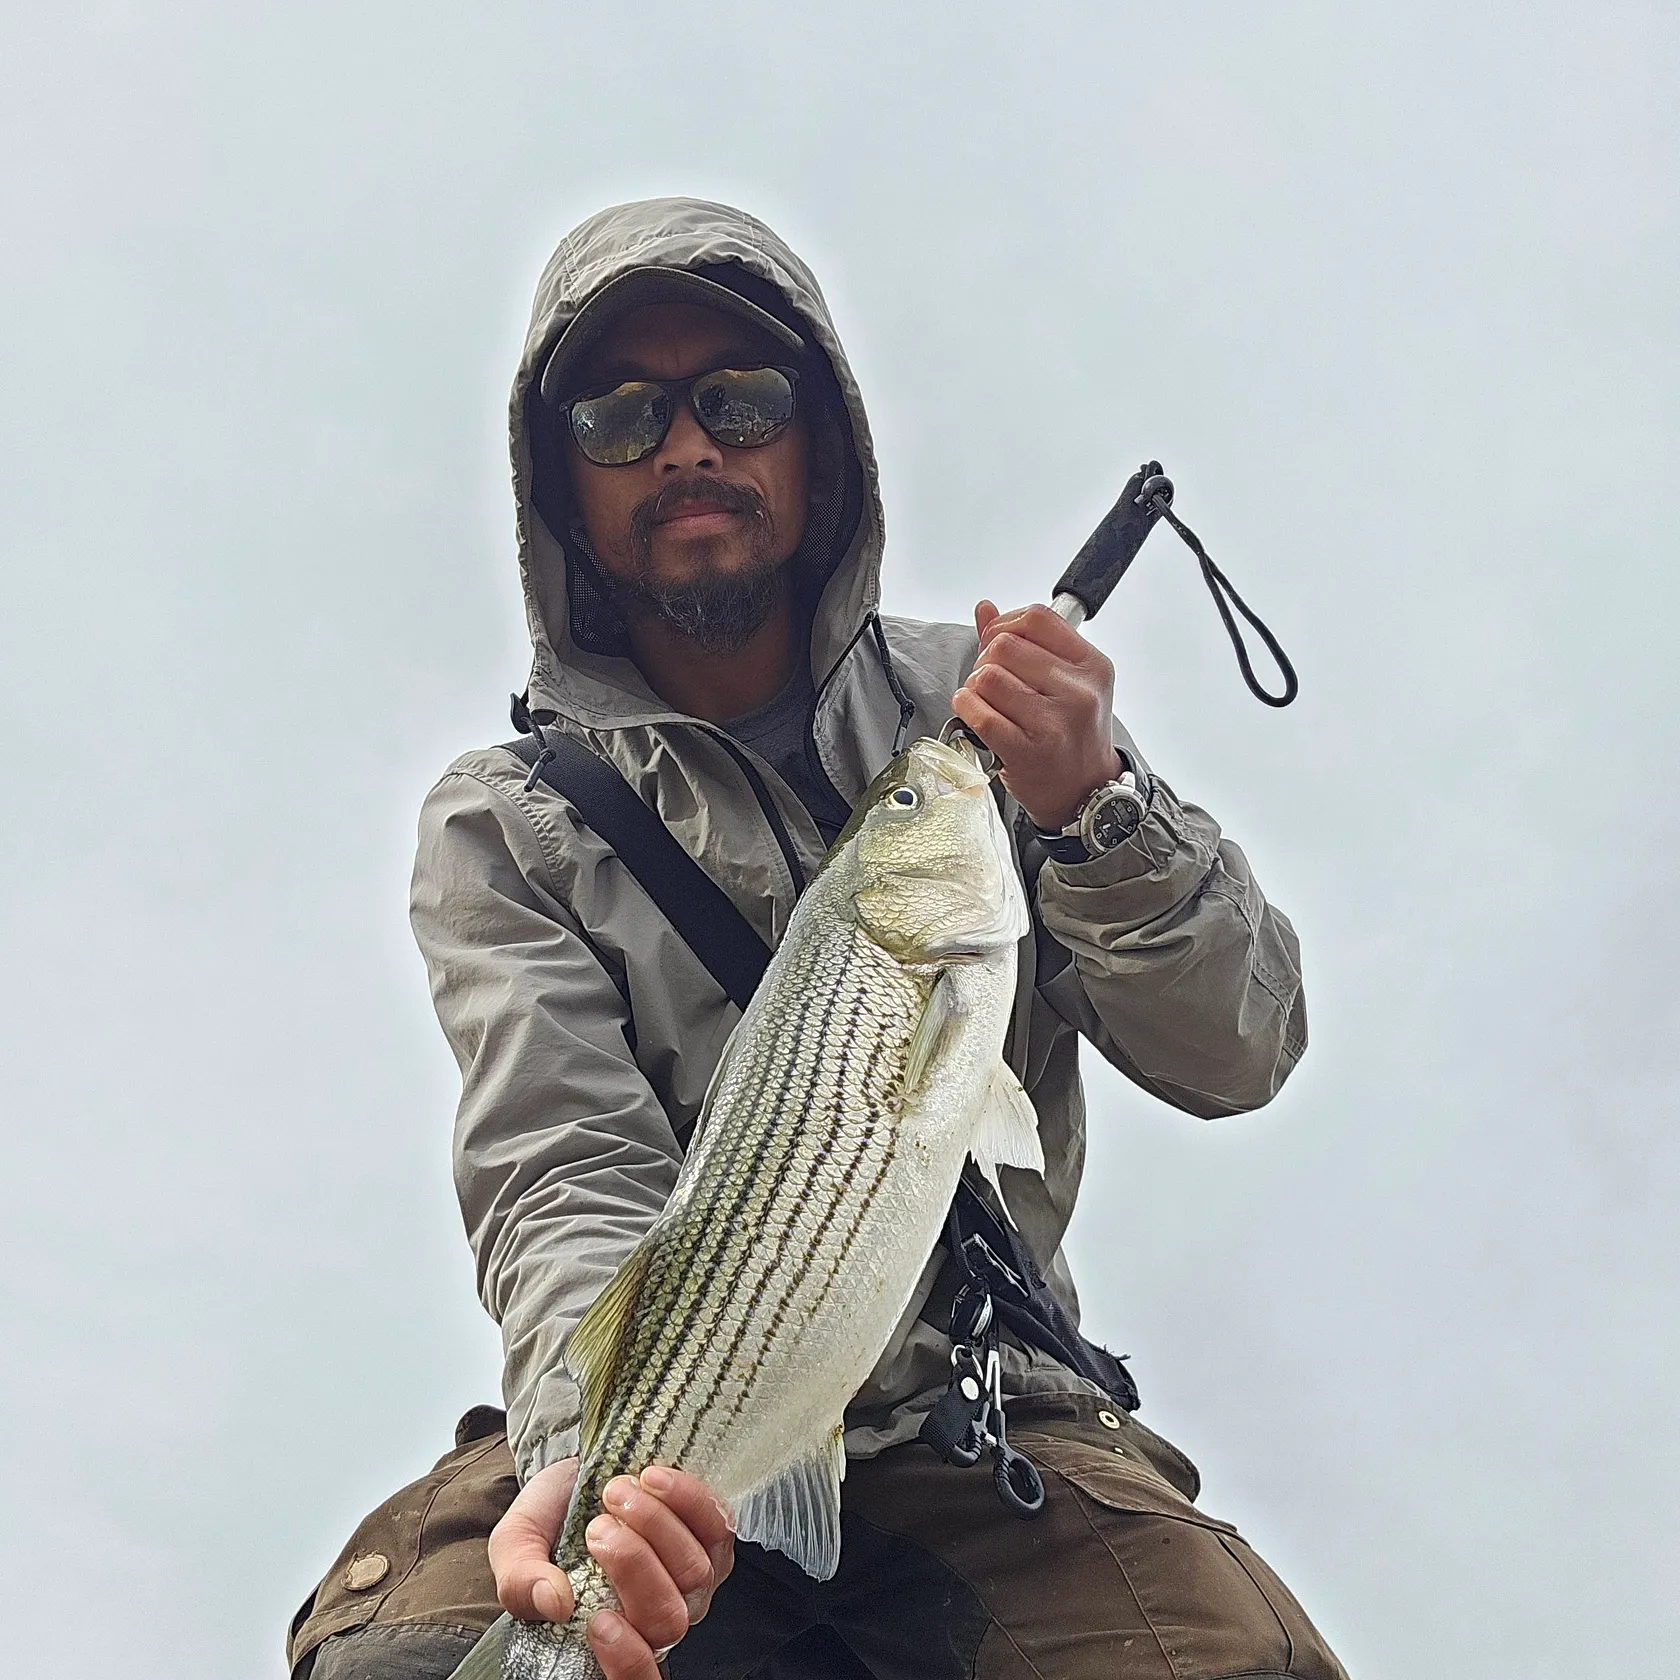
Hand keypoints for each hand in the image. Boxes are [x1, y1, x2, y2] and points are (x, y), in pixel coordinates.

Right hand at [489, 1457, 734, 1678]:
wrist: (576, 1472)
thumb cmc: (548, 1521)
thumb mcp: (516, 1547)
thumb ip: (521, 1580)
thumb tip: (554, 1602)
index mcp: (610, 1635)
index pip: (637, 1678)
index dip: (627, 1663)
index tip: (598, 1623)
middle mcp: (657, 1615)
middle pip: (666, 1619)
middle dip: (632, 1567)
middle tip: (596, 1529)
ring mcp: (691, 1576)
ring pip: (694, 1571)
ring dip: (656, 1526)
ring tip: (616, 1492)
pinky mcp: (711, 1533)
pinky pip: (716, 1526)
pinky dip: (686, 1499)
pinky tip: (652, 1479)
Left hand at [950, 600, 1122, 830]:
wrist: (1084, 792)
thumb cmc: (1072, 735)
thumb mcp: (1067, 681)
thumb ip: (1027, 643)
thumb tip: (985, 609)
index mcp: (1091, 665)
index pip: (1036, 618)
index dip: (1004, 625)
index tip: (996, 642)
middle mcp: (1078, 692)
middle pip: (1004, 646)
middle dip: (985, 660)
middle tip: (991, 682)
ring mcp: (1054, 722)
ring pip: (987, 677)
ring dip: (975, 687)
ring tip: (987, 702)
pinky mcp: (1028, 751)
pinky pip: (979, 714)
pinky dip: (966, 709)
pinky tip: (975, 714)